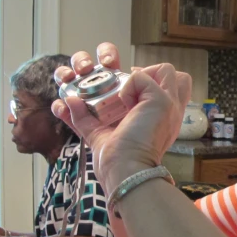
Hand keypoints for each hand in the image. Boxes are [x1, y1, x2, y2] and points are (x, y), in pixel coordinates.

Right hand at [51, 43, 191, 192]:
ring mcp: (120, 121)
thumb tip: (125, 81)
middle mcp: (143, 111)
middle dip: (121, 73)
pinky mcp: (99, 133)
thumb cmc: (147, 136)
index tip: (140, 77)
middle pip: (134, 82)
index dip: (155, 71)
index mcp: (165, 105)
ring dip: (88, 86)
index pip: (168, 76)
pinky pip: (80, 117)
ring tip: (84, 82)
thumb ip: (146, 81)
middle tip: (117, 80)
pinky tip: (68, 102)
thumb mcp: (161, 101)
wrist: (126, 166)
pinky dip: (69, 109)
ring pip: (102, 97)